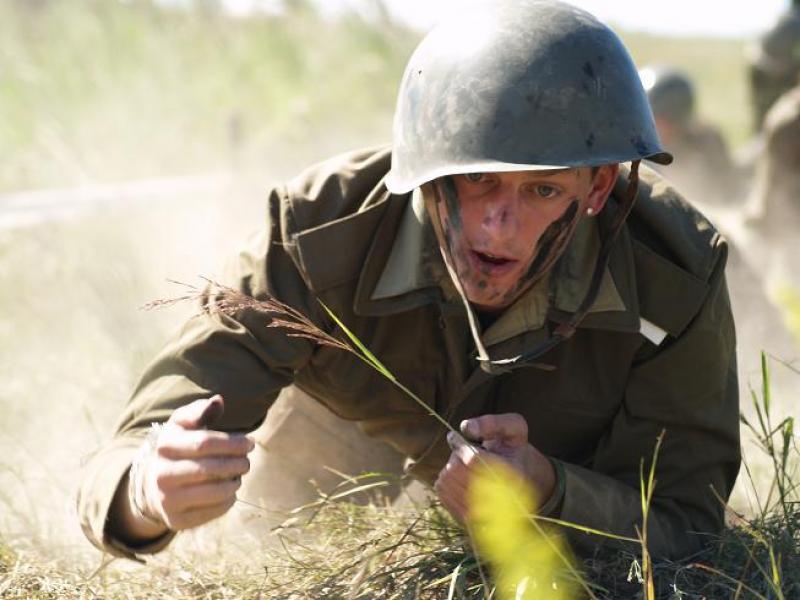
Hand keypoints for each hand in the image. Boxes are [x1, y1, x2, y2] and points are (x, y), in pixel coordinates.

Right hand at [112, 395, 254, 542]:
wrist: (154, 483)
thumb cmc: (179, 446)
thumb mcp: (183, 424)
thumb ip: (199, 411)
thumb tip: (218, 401)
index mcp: (164, 445)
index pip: (204, 443)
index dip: (233, 443)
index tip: (250, 443)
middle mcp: (161, 474)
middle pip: (210, 469)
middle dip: (237, 463)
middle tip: (247, 461)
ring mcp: (167, 500)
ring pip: (214, 492)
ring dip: (234, 482)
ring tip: (238, 474)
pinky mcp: (177, 521)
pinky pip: (214, 511)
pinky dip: (229, 499)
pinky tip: (228, 490)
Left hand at [433, 413, 554, 522]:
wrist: (524, 480)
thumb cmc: (515, 449)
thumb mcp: (514, 427)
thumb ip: (492, 423)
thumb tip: (466, 428)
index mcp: (514, 475)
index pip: (474, 460)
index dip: (462, 446)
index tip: (459, 437)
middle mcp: (500, 500)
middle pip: (456, 471)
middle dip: (456, 456)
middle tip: (466, 452)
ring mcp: (484, 513)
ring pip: (447, 482)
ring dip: (450, 468)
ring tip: (466, 465)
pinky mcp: (467, 519)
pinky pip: (443, 494)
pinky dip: (446, 480)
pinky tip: (460, 477)